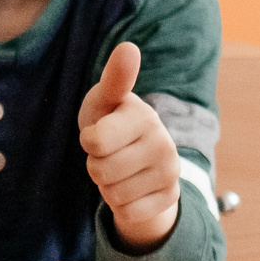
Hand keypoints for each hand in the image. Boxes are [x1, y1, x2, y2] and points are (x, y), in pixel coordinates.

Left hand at [76, 41, 181, 249]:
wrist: (137, 159)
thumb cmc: (111, 122)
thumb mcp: (105, 101)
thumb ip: (115, 78)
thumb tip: (129, 48)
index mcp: (144, 116)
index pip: (95, 141)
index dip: (88, 141)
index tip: (99, 132)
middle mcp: (164, 143)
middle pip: (100, 171)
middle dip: (96, 165)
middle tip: (109, 154)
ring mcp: (171, 173)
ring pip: (112, 194)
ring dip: (107, 186)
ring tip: (120, 169)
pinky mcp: (170, 199)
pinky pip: (127, 212)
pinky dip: (121, 205)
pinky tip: (131, 188)